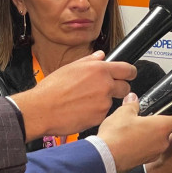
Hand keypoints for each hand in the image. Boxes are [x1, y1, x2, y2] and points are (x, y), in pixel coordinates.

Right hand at [14, 50, 136, 140]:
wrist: (41, 110)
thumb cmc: (52, 89)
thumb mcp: (71, 67)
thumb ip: (90, 60)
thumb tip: (101, 55)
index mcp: (99, 70)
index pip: (127, 69)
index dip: (130, 73)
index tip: (129, 75)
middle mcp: (105, 85)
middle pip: (125, 87)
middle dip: (119, 88)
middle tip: (105, 90)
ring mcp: (104, 102)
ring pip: (112, 101)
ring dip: (104, 101)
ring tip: (84, 101)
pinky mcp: (99, 117)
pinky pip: (103, 114)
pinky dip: (95, 113)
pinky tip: (82, 110)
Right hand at [98, 94, 171, 172]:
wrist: (105, 159)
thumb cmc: (116, 137)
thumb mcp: (123, 113)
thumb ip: (132, 104)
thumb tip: (132, 98)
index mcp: (162, 127)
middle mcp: (162, 142)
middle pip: (169, 131)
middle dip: (160, 125)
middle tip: (147, 120)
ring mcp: (154, 153)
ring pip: (158, 141)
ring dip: (151, 136)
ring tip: (136, 131)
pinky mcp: (145, 161)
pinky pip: (149, 151)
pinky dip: (144, 146)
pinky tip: (131, 142)